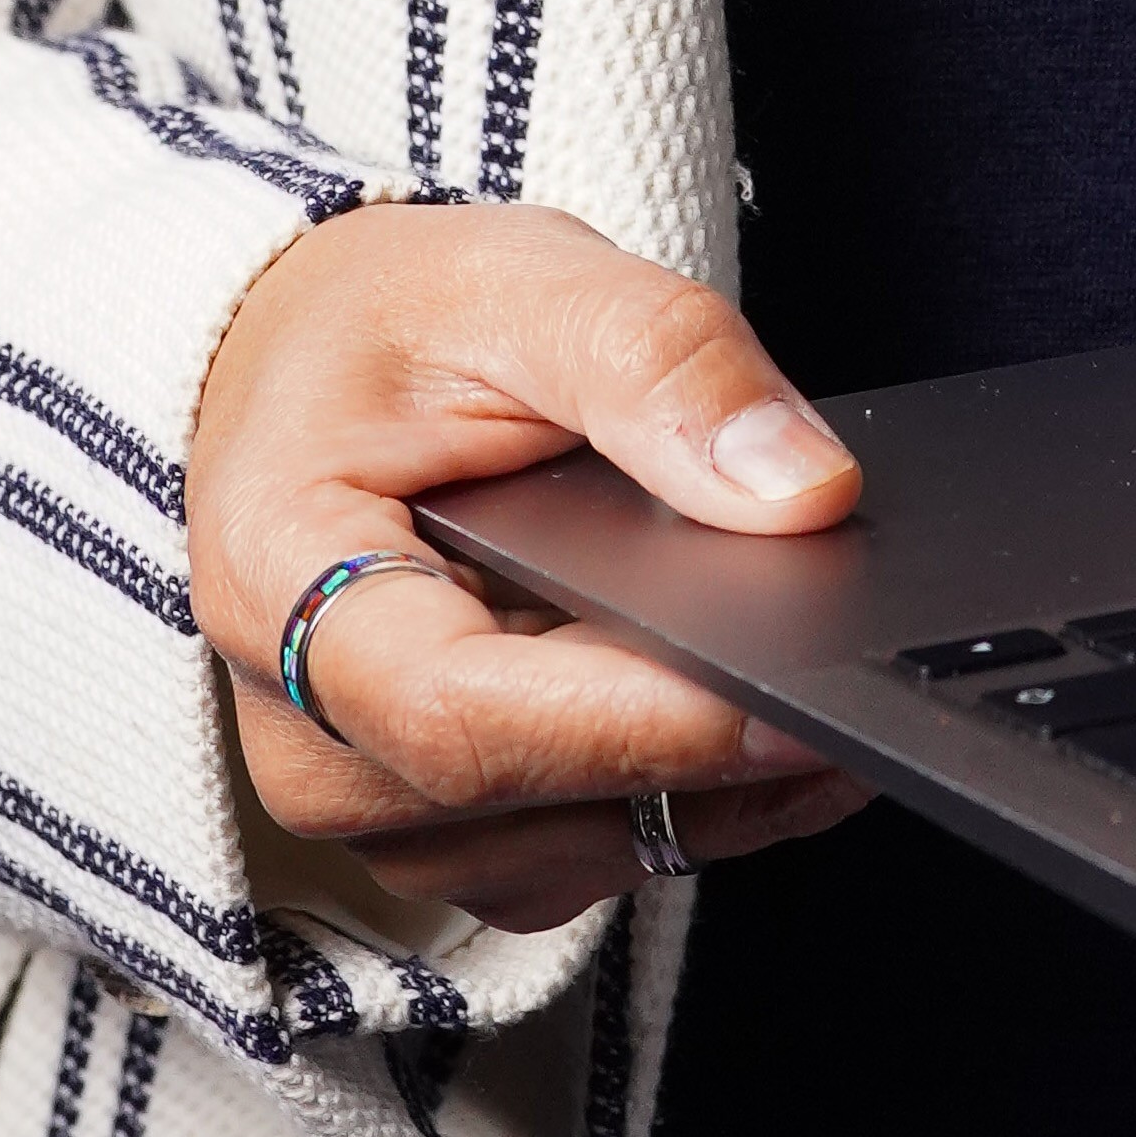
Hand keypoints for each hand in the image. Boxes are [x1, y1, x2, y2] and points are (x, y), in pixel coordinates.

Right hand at [187, 197, 873, 937]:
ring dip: (720, 779)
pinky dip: (696, 792)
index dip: (639, 725)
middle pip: (534, 804)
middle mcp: (307, 741)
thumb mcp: (515, 283)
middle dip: (712, 747)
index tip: (796, 701)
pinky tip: (757, 702)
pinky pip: (602, 853)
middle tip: (857, 666)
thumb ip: (659, 366)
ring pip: (588, 849)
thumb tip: (801, 493)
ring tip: (809, 661)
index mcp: (277, 589)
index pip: (462, 718)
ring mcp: (377, 810)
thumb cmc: (383, 329)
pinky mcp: (452, 836)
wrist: (314, 374)